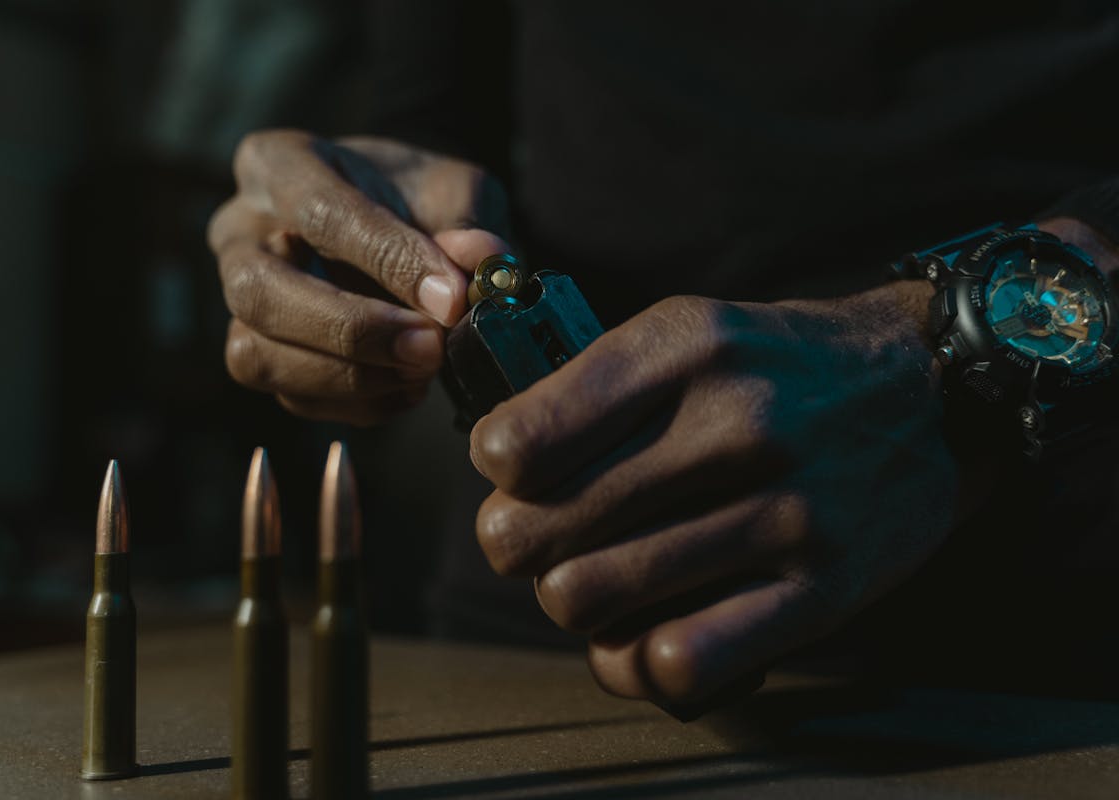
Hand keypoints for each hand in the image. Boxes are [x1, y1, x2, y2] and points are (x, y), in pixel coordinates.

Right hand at [208, 130, 508, 424]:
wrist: (404, 224)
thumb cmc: (416, 198)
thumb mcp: (453, 189)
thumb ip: (466, 223)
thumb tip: (482, 261)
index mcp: (278, 164)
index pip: (318, 212)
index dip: (387, 260)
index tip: (450, 298)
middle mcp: (240, 232)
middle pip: (258, 291)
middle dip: (349, 330)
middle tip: (428, 347)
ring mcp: (240, 301)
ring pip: (257, 356)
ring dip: (349, 378)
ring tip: (423, 370)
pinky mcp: (258, 356)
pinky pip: (292, 397)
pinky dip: (359, 404)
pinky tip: (409, 388)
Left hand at [469, 283, 957, 711]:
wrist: (931, 389)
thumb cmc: (781, 365)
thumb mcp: (691, 330)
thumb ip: (596, 383)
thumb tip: (498, 462)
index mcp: (685, 347)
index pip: (520, 442)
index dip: (497, 470)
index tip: (517, 474)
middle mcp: (733, 424)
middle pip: (537, 531)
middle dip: (515, 544)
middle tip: (539, 538)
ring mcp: (784, 510)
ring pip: (589, 598)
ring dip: (571, 601)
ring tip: (592, 582)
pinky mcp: (825, 586)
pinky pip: (685, 659)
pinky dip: (639, 663)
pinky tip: (645, 637)